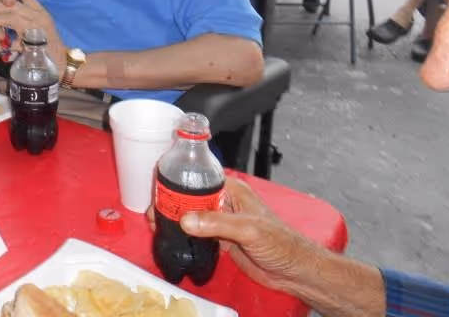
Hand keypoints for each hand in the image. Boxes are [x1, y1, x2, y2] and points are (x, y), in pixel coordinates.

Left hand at [0, 0, 64, 65]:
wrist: (62, 63)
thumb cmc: (50, 46)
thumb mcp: (39, 28)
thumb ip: (25, 19)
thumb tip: (7, 11)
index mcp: (42, 13)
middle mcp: (40, 18)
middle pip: (15, 5)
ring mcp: (36, 31)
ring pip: (12, 18)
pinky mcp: (31, 46)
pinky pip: (10, 44)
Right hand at [147, 178, 324, 293]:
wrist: (294, 272)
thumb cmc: (282, 244)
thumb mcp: (248, 229)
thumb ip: (217, 223)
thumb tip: (186, 220)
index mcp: (232, 190)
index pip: (200, 177)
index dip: (178, 181)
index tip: (160, 190)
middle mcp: (225, 202)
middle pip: (191, 196)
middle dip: (171, 202)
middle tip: (154, 212)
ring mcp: (222, 221)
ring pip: (192, 215)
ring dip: (175, 218)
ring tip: (157, 224)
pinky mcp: (221, 239)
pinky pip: (198, 233)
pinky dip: (184, 234)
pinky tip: (172, 237)